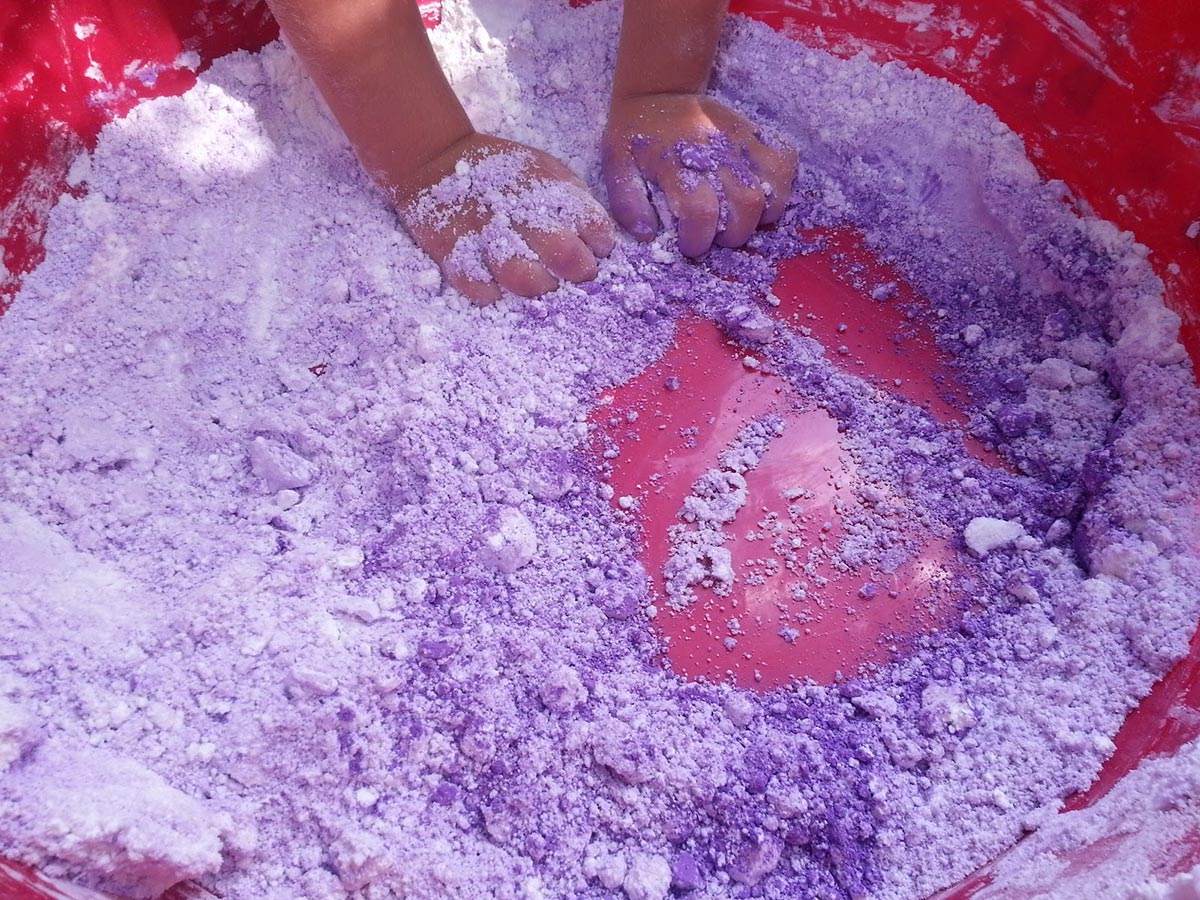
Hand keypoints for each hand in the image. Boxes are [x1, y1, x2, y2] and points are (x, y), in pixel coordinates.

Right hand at [395, 133, 615, 302]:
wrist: (438, 160)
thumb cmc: (507, 175)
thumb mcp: (548, 173)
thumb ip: (574, 204)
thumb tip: (600, 244)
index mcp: (549, 189)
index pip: (594, 226)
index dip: (599, 246)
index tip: (593, 251)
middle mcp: (520, 211)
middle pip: (564, 254)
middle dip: (577, 273)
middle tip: (572, 275)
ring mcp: (485, 232)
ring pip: (522, 275)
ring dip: (536, 286)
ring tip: (538, 283)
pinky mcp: (452, 248)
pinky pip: (475, 283)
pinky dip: (488, 290)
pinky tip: (494, 285)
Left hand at [602, 94, 796, 256]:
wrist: (659, 92)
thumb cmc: (635, 135)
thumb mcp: (616, 166)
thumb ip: (627, 204)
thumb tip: (648, 235)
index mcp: (675, 162)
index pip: (701, 212)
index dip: (698, 239)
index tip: (689, 244)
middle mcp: (713, 152)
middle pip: (745, 205)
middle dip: (733, 235)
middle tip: (716, 236)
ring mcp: (738, 141)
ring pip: (771, 189)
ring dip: (759, 217)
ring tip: (738, 220)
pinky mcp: (755, 135)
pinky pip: (784, 164)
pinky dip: (779, 188)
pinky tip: (759, 197)